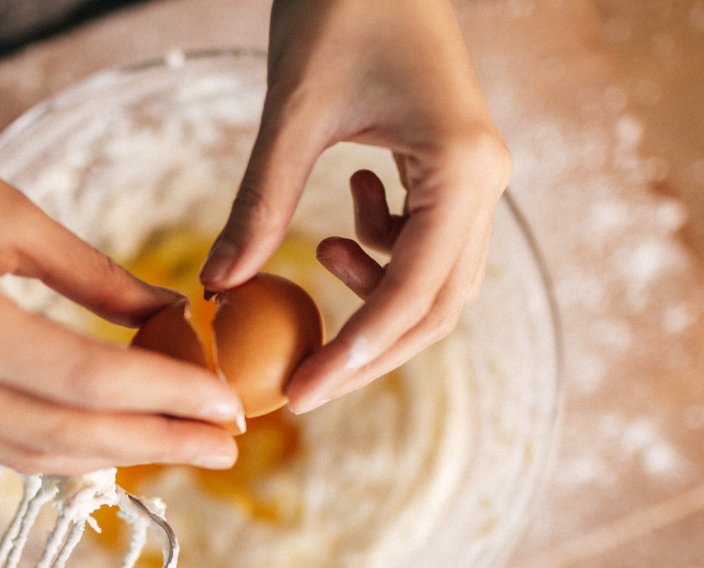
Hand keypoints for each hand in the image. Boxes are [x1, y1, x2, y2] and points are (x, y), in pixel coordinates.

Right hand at [0, 92, 242, 473]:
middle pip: (63, 435)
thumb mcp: (13, 215)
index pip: (88, 380)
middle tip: (227, 447)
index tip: (228, 407)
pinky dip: (54, 444)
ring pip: (26, 453)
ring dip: (110, 455)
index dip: (168, 398)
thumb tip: (173, 320)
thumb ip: (99, 281)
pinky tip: (105, 437)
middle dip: (155, 445)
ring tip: (179, 445)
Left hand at [199, 0, 510, 412]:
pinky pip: (427, 243)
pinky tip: (346, 210)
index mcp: (461, 170)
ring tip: (321, 251)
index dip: (356, 354)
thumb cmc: (341, 8)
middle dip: (369, 347)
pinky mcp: (454, 171)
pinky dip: (382, 250)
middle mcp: (484, 182)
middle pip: (438, 306)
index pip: (413, 294)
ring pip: (436, 281)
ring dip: (377, 293)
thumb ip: (260, 203)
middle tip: (303, 376)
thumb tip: (218, 287)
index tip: (302, 394)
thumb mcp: (294, 111)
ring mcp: (476, 178)